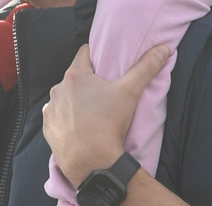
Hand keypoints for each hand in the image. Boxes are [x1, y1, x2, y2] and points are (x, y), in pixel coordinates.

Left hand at [43, 43, 169, 184]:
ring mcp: (51, 110)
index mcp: (75, 75)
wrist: (92, 162)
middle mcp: (58, 89)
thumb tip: (163, 48)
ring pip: (65, 97)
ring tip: (91, 113)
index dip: (96, 55)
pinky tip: (78, 127)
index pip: (84, 53)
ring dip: (74, 100)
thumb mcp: (130, 92)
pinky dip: (66, 119)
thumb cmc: (109, 123)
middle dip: (87, 81)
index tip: (105, 63)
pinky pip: (57, 117)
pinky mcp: (48, 128)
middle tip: (103, 92)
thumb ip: (146, 67)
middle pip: (75, 77)